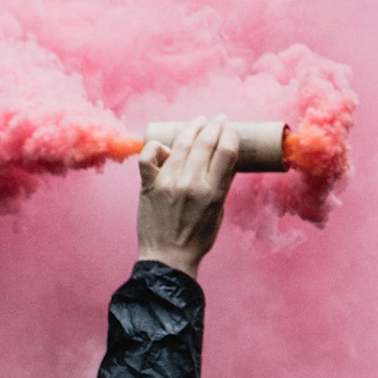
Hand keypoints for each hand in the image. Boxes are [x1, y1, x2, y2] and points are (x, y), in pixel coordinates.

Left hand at [136, 116, 240, 278]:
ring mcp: (167, 183)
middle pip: (205, 143)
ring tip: (198, 121)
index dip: (230, 134)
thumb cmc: (196, 238)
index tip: (230, 127)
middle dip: (214, 126)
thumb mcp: (218, 212)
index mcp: (212, 192)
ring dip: (191, 128)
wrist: (168, 258)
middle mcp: (190, 184)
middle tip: (218, 119)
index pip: (226, 152)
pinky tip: (164, 145)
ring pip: (180, 144)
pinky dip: (154, 146)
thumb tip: (227, 160)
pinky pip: (147, 157)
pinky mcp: (148, 186)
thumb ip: (221, 186)